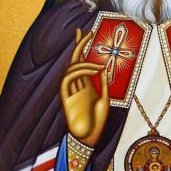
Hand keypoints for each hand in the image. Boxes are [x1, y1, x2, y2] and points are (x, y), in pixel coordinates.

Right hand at [60, 28, 109, 147]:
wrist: (88, 138)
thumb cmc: (97, 121)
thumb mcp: (105, 99)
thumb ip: (103, 83)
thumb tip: (104, 67)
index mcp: (86, 83)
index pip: (82, 60)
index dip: (83, 45)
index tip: (87, 31)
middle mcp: (77, 84)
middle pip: (74, 59)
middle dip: (79, 45)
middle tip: (85, 31)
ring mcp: (70, 90)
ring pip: (71, 68)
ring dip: (83, 62)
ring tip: (98, 65)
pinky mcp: (65, 97)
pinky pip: (67, 79)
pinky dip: (79, 72)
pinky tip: (92, 71)